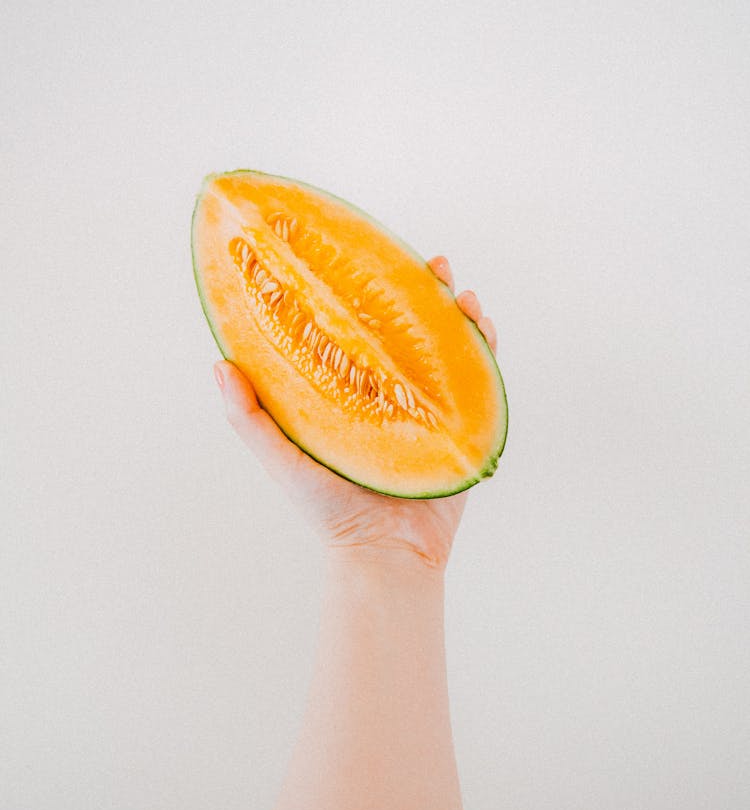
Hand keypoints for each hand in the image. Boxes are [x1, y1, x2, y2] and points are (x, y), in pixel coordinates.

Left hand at [213, 256, 497, 569]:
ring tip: (460, 291)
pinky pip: (479, 381)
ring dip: (459, 313)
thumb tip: (220, 362)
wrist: (385, 553)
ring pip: (449, 347)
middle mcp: (393, 393)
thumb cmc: (328, 509)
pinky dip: (485, 350)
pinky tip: (483, 327)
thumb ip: (248, 416)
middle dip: (423, 292)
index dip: (367, 292)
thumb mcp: (281, 457)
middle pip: (411, 328)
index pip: (361, 329)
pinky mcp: (462, 427)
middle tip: (430, 263)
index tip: (365, 256)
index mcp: (354, 392)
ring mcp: (430, 407)